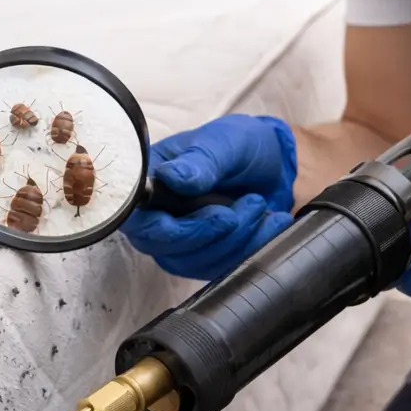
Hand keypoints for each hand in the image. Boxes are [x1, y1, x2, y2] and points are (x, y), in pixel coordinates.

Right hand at [119, 114, 296, 280]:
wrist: (273, 163)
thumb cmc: (239, 145)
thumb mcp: (223, 143)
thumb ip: (199, 161)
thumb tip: (172, 178)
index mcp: (149, 181)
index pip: (137, 218)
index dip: (167, 227)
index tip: (217, 214)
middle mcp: (156, 214)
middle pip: (163, 246)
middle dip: (212, 231)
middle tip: (252, 202)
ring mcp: (179, 240)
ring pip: (194, 261)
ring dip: (237, 237)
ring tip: (260, 203)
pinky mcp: (204, 256)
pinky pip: (221, 267)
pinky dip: (252, 246)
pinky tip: (273, 222)